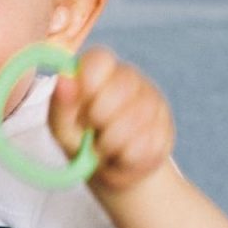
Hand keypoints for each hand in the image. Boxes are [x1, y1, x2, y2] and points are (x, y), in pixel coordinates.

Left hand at [49, 46, 174, 195]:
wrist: (110, 171)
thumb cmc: (80, 141)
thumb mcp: (62, 126)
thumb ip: (62, 104)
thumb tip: (64, 79)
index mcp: (98, 71)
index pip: (100, 57)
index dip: (90, 78)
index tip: (82, 101)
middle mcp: (128, 78)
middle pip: (123, 83)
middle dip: (101, 115)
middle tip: (91, 129)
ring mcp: (151, 99)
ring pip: (138, 115)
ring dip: (113, 140)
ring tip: (104, 146)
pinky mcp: (165, 126)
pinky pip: (150, 141)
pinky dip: (129, 155)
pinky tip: (122, 154)